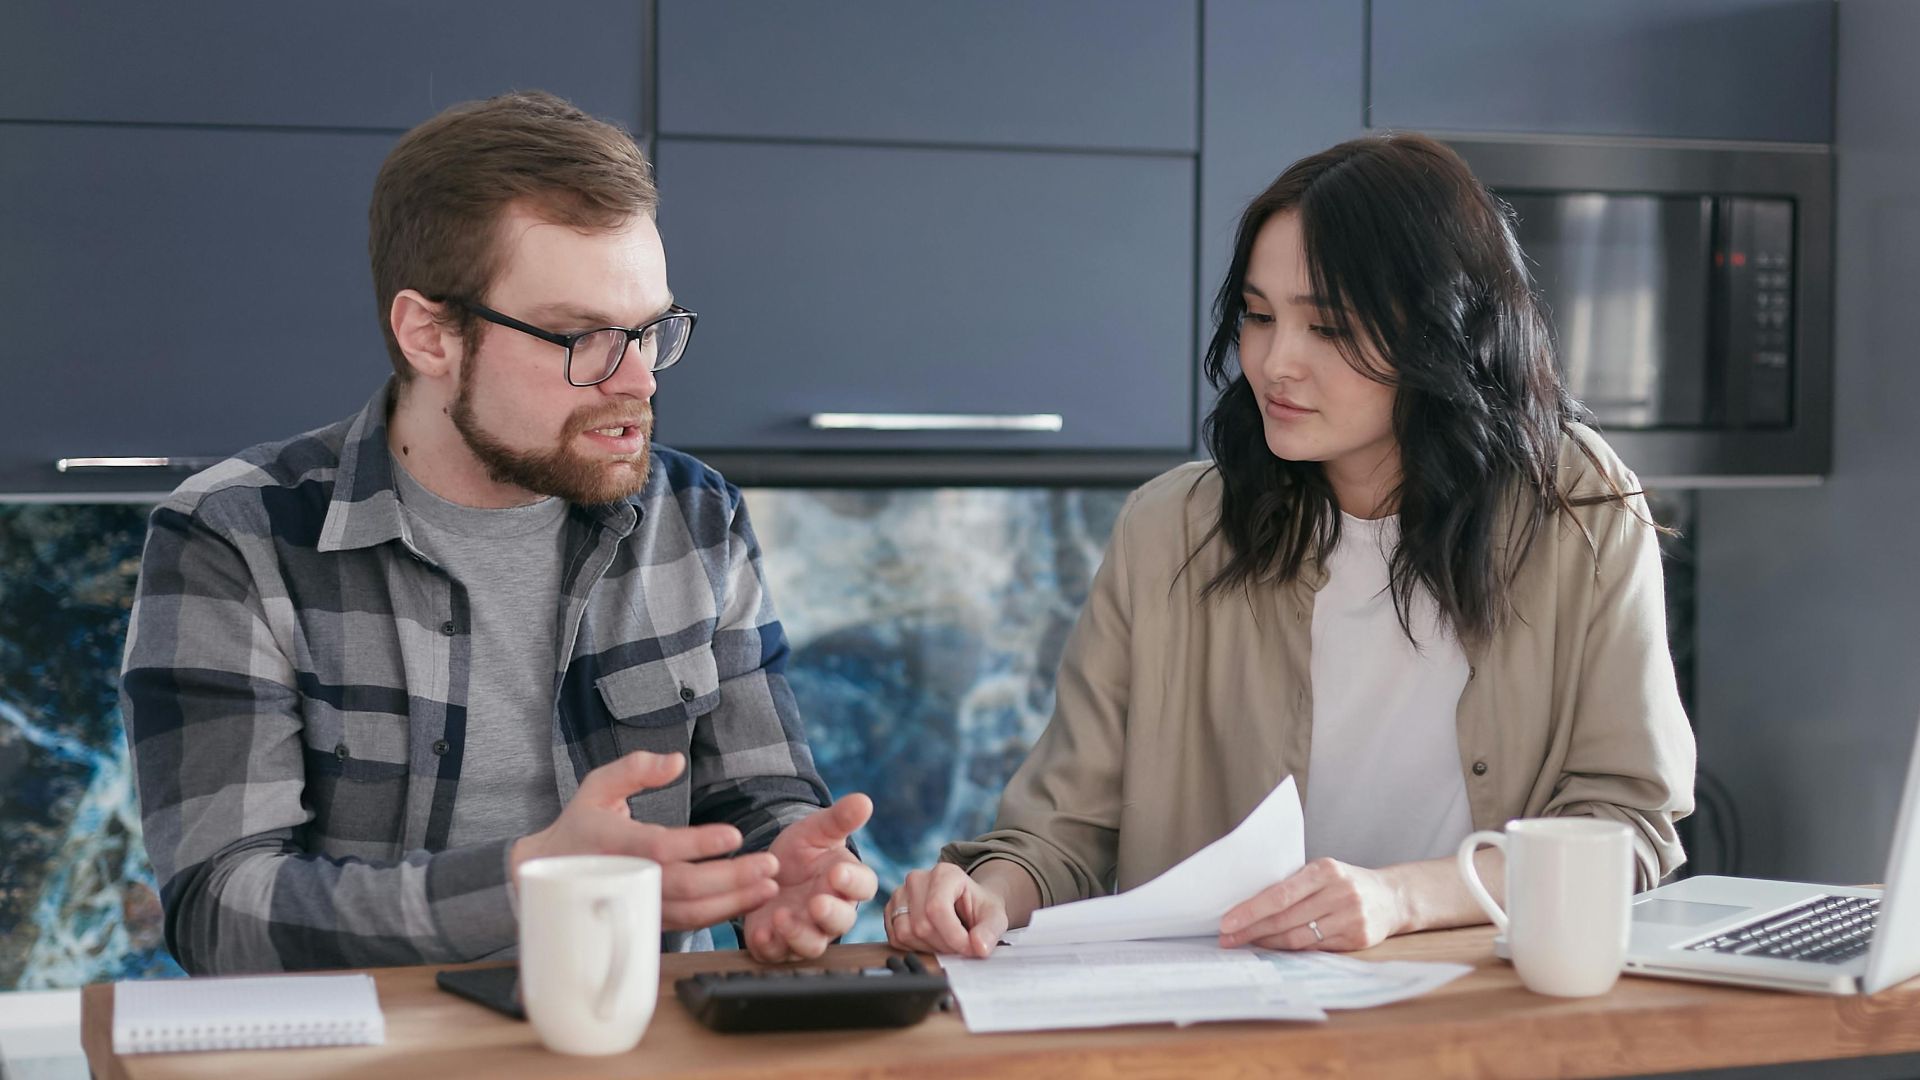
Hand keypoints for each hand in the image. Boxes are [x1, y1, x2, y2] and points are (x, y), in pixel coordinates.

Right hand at [510, 751, 779, 930]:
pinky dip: (718, 916)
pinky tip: (746, 901)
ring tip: (767, 886)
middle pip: (683, 886)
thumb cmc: (579, 825)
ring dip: (733, 902)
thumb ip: (634, 768)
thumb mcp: (597, 785)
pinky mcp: (643, 920)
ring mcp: (633, 905)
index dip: (698, 844)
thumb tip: (676, 761)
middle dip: (732, 878)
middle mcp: (623, 879)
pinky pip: (685, 924)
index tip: (734, 835)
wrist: (543, 876)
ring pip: (688, 913)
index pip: (659, 847)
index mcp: (611, 842)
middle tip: (769, 865)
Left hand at [741, 794, 878, 962]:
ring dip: (798, 934)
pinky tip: (761, 933)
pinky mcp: (778, 944)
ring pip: (812, 945)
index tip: (837, 872)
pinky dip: (771, 947)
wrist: (766, 870)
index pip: (862, 886)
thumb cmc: (801, 852)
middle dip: (830, 915)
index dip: (852, 882)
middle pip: (841, 922)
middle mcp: (831, 912)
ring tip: (781, 916)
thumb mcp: (816, 831)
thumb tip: (864, 800)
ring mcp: (806, 930)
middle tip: (817, 903)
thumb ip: (839, 819)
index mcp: (847, 882)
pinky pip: (778, 954)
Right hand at [884, 862, 1009, 958]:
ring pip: (905, 933)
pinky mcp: (890, 910)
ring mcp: (900, 893)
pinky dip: (914, 948)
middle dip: (944, 945)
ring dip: (929, 948)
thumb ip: (990, 930)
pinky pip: (895, 938)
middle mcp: (918, 879)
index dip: (953, 936)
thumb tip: (979, 947)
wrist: (966, 905)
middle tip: (960, 947)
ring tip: (946, 943)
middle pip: (922, 924)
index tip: (969, 949)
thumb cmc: (979, 908)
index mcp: (944, 873)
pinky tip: (931, 942)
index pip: (937, 909)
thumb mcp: (995, 917)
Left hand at [1218, 857, 1406, 951]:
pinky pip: (1314, 949)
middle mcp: (1340, 893)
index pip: (1280, 894)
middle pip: (1285, 918)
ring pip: (1298, 938)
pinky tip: (1274, 948)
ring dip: (1267, 943)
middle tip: (1227, 938)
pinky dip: (1290, 950)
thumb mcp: (1323, 872)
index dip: (1251, 910)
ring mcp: (1350, 917)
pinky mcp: (1357, 939)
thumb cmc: (1345, 883)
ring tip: (1246, 944)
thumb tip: (1247, 903)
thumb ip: (1293, 884)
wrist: (1391, 898)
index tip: (1227, 922)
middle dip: (1252, 930)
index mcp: (1325, 870)